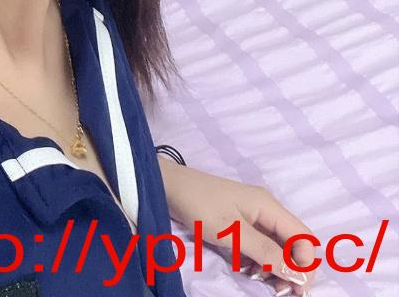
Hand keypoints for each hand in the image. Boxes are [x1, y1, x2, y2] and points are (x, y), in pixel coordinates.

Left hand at [157, 158, 317, 295]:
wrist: (169, 187)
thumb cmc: (199, 205)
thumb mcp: (232, 232)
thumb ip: (265, 251)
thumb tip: (298, 274)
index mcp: (269, 206)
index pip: (304, 238)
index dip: (305, 265)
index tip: (296, 289)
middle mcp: (266, 209)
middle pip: (293, 243)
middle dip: (291, 268)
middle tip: (279, 291)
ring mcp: (253, 214)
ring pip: (277, 245)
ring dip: (274, 266)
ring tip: (260, 280)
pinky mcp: (240, 220)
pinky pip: (259, 243)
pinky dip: (259, 258)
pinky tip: (248, 269)